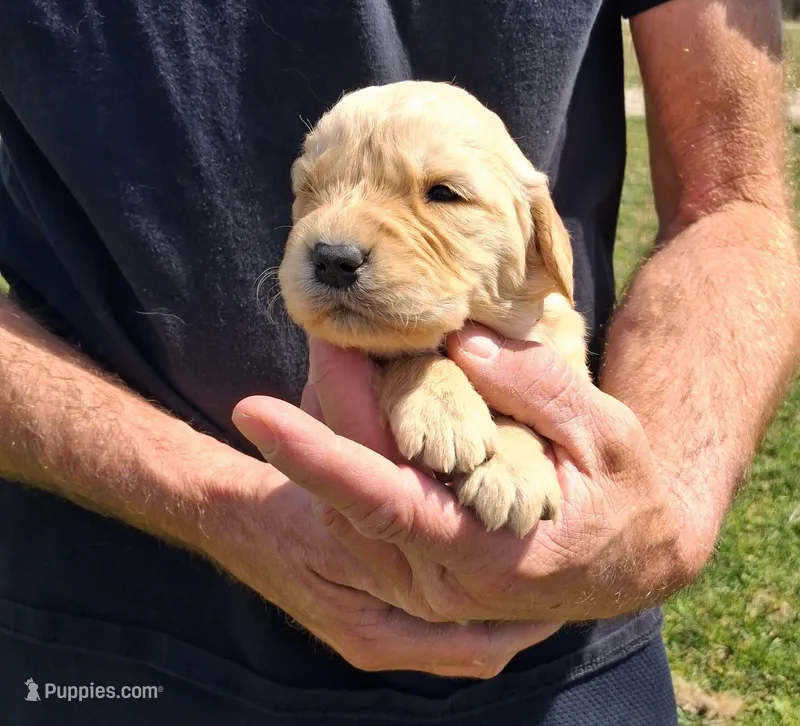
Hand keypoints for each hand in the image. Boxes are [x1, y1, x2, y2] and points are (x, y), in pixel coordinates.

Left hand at [233, 324, 707, 624]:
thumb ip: (538, 388)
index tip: (254, 411)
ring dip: (336, 426)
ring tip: (348, 355)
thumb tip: (458, 343)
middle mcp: (445, 580)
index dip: (316, 457)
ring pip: (347, 508)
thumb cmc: (625, 491)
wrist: (634, 556)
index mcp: (492, 552)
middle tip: (328, 330)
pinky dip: (354, 452)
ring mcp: (427, 582)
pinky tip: (365, 402)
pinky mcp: (421, 569)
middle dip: (328, 408)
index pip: (385, 503)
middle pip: (352, 496)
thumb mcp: (607, 432)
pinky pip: (365, 511)